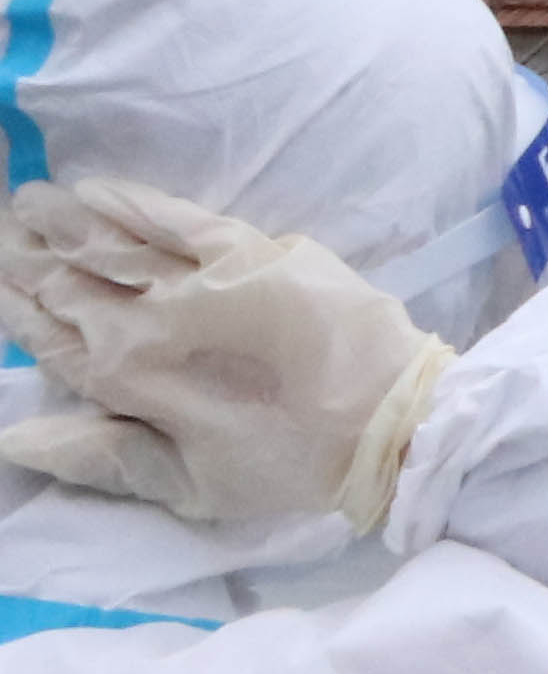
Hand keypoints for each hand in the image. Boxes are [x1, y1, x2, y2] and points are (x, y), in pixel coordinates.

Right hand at [0, 178, 451, 531]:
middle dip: (27, 257)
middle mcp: (147, 321)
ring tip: (26, 201)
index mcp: (126, 380)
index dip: (14, 308)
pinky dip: (131, 200)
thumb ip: (96, 457)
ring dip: (63, 220)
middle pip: (70, 281)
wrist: (385, 420)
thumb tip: (13, 438)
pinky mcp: (250, 249)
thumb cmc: (284, 464)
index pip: (49, 337)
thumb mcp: (184, 485)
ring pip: (109, 242)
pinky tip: (96, 187)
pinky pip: (175, 217)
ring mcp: (197, 279)